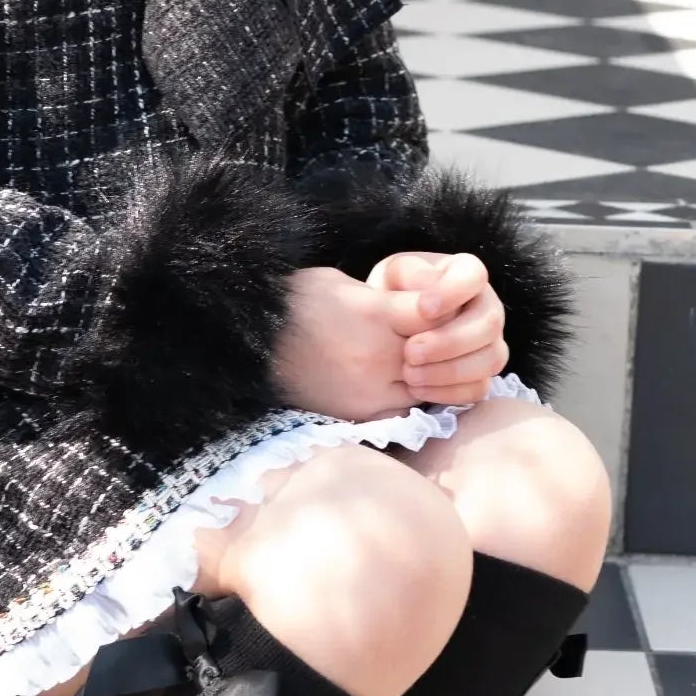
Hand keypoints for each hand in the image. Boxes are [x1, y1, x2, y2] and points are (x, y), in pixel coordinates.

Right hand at [270, 265, 447, 423]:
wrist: (249, 343)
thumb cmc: (292, 302)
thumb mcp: (339, 282)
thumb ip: (383, 296)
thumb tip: (416, 301)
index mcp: (375, 313)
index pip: (437, 312)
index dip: (445, 309)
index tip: (439, 307)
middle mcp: (379, 354)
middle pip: (440, 353)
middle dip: (445, 344)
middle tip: (443, 336)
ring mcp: (371, 388)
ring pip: (429, 386)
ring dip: (433, 375)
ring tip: (426, 362)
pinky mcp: (360, 413)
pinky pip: (404, 410)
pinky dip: (410, 398)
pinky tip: (404, 384)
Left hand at [365, 249, 507, 406]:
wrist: (388, 329)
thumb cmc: (394, 294)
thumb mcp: (395, 275)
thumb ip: (409, 273)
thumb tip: (431, 284)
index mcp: (467, 274)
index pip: (475, 276)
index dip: (454, 293)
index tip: (423, 308)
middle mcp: (486, 307)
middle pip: (489, 324)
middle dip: (450, 341)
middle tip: (410, 351)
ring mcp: (490, 342)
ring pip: (491, 359)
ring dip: (451, 371)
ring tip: (411, 374)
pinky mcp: (482, 374)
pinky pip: (480, 387)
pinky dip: (449, 392)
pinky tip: (418, 390)